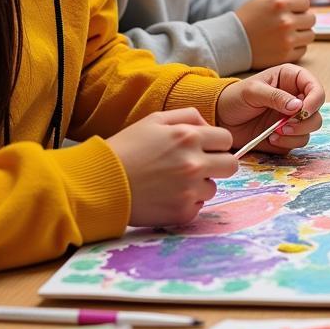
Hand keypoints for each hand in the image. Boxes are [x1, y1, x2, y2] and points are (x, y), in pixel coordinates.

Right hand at [106, 108, 235, 226]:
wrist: (98, 185)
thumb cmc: (126, 149)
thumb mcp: (155, 120)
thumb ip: (189, 116)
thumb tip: (209, 126)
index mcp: (190, 137)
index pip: (226, 139)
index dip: (216, 143)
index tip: (205, 148)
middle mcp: (194, 163)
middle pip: (231, 165)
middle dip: (218, 164)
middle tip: (199, 166)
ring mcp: (189, 190)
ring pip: (213, 187)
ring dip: (200, 185)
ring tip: (173, 182)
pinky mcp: (182, 213)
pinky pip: (198, 207)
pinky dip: (186, 203)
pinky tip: (166, 196)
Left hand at [216, 64, 325, 153]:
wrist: (221, 119)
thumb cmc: (235, 97)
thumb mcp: (253, 91)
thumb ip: (276, 96)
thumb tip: (298, 106)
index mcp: (292, 80)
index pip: (315, 88)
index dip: (315, 100)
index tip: (303, 111)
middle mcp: (297, 99)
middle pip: (317, 111)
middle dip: (304, 121)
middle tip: (285, 125)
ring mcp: (293, 118)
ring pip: (311, 128)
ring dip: (296, 133)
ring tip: (275, 133)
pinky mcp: (288, 135)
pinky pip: (298, 141)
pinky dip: (288, 142)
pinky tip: (271, 138)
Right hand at [235, 0, 315, 68]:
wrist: (230, 42)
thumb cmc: (246, 18)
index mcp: (280, 3)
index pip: (306, 2)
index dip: (298, 6)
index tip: (288, 10)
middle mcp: (285, 21)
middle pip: (311, 18)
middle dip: (302, 19)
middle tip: (288, 23)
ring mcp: (286, 39)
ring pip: (310, 35)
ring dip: (301, 34)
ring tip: (287, 34)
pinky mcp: (285, 55)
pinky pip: (303, 50)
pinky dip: (296, 48)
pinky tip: (283, 44)